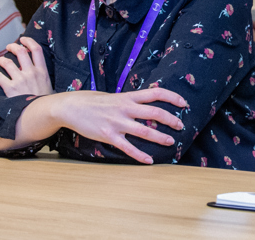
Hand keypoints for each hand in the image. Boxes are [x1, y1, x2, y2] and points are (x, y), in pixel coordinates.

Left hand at [0, 37, 53, 97]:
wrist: (41, 113)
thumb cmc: (46, 103)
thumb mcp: (50, 87)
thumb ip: (44, 78)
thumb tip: (40, 75)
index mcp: (42, 71)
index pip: (36, 49)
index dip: (28, 41)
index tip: (23, 39)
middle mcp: (31, 72)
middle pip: (21, 51)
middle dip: (13, 46)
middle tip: (9, 47)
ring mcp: (21, 80)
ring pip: (7, 62)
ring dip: (1, 59)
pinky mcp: (11, 88)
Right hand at [53, 88, 188, 163]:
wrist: (70, 107)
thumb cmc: (92, 101)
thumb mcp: (113, 96)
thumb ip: (129, 101)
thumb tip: (145, 104)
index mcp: (127, 97)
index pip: (155, 93)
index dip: (172, 97)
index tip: (184, 103)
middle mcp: (125, 108)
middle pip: (155, 112)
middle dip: (171, 119)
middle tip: (181, 126)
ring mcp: (117, 122)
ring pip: (144, 130)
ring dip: (160, 137)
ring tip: (170, 142)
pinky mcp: (108, 135)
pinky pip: (128, 147)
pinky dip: (140, 155)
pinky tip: (149, 160)